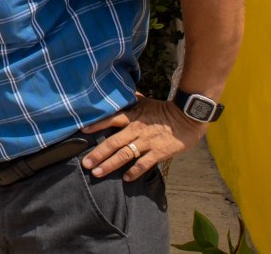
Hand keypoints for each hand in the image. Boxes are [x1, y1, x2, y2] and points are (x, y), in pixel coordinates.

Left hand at [80, 97, 208, 180]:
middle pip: (113, 143)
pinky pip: (143, 164)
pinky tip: (125, 178)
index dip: (96, 124)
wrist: (188, 117)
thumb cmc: (164, 110)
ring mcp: (147, 142)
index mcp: (132, 116)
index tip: (82, 131)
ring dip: (109, 165)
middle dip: (98, 154)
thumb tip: (120, 92)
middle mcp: (136, 130)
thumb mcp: (145, 102)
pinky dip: (134, 172)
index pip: (110, 119)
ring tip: (97, 172)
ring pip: (124, 155)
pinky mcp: (159, 152)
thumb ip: (131, 100)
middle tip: (85, 163)